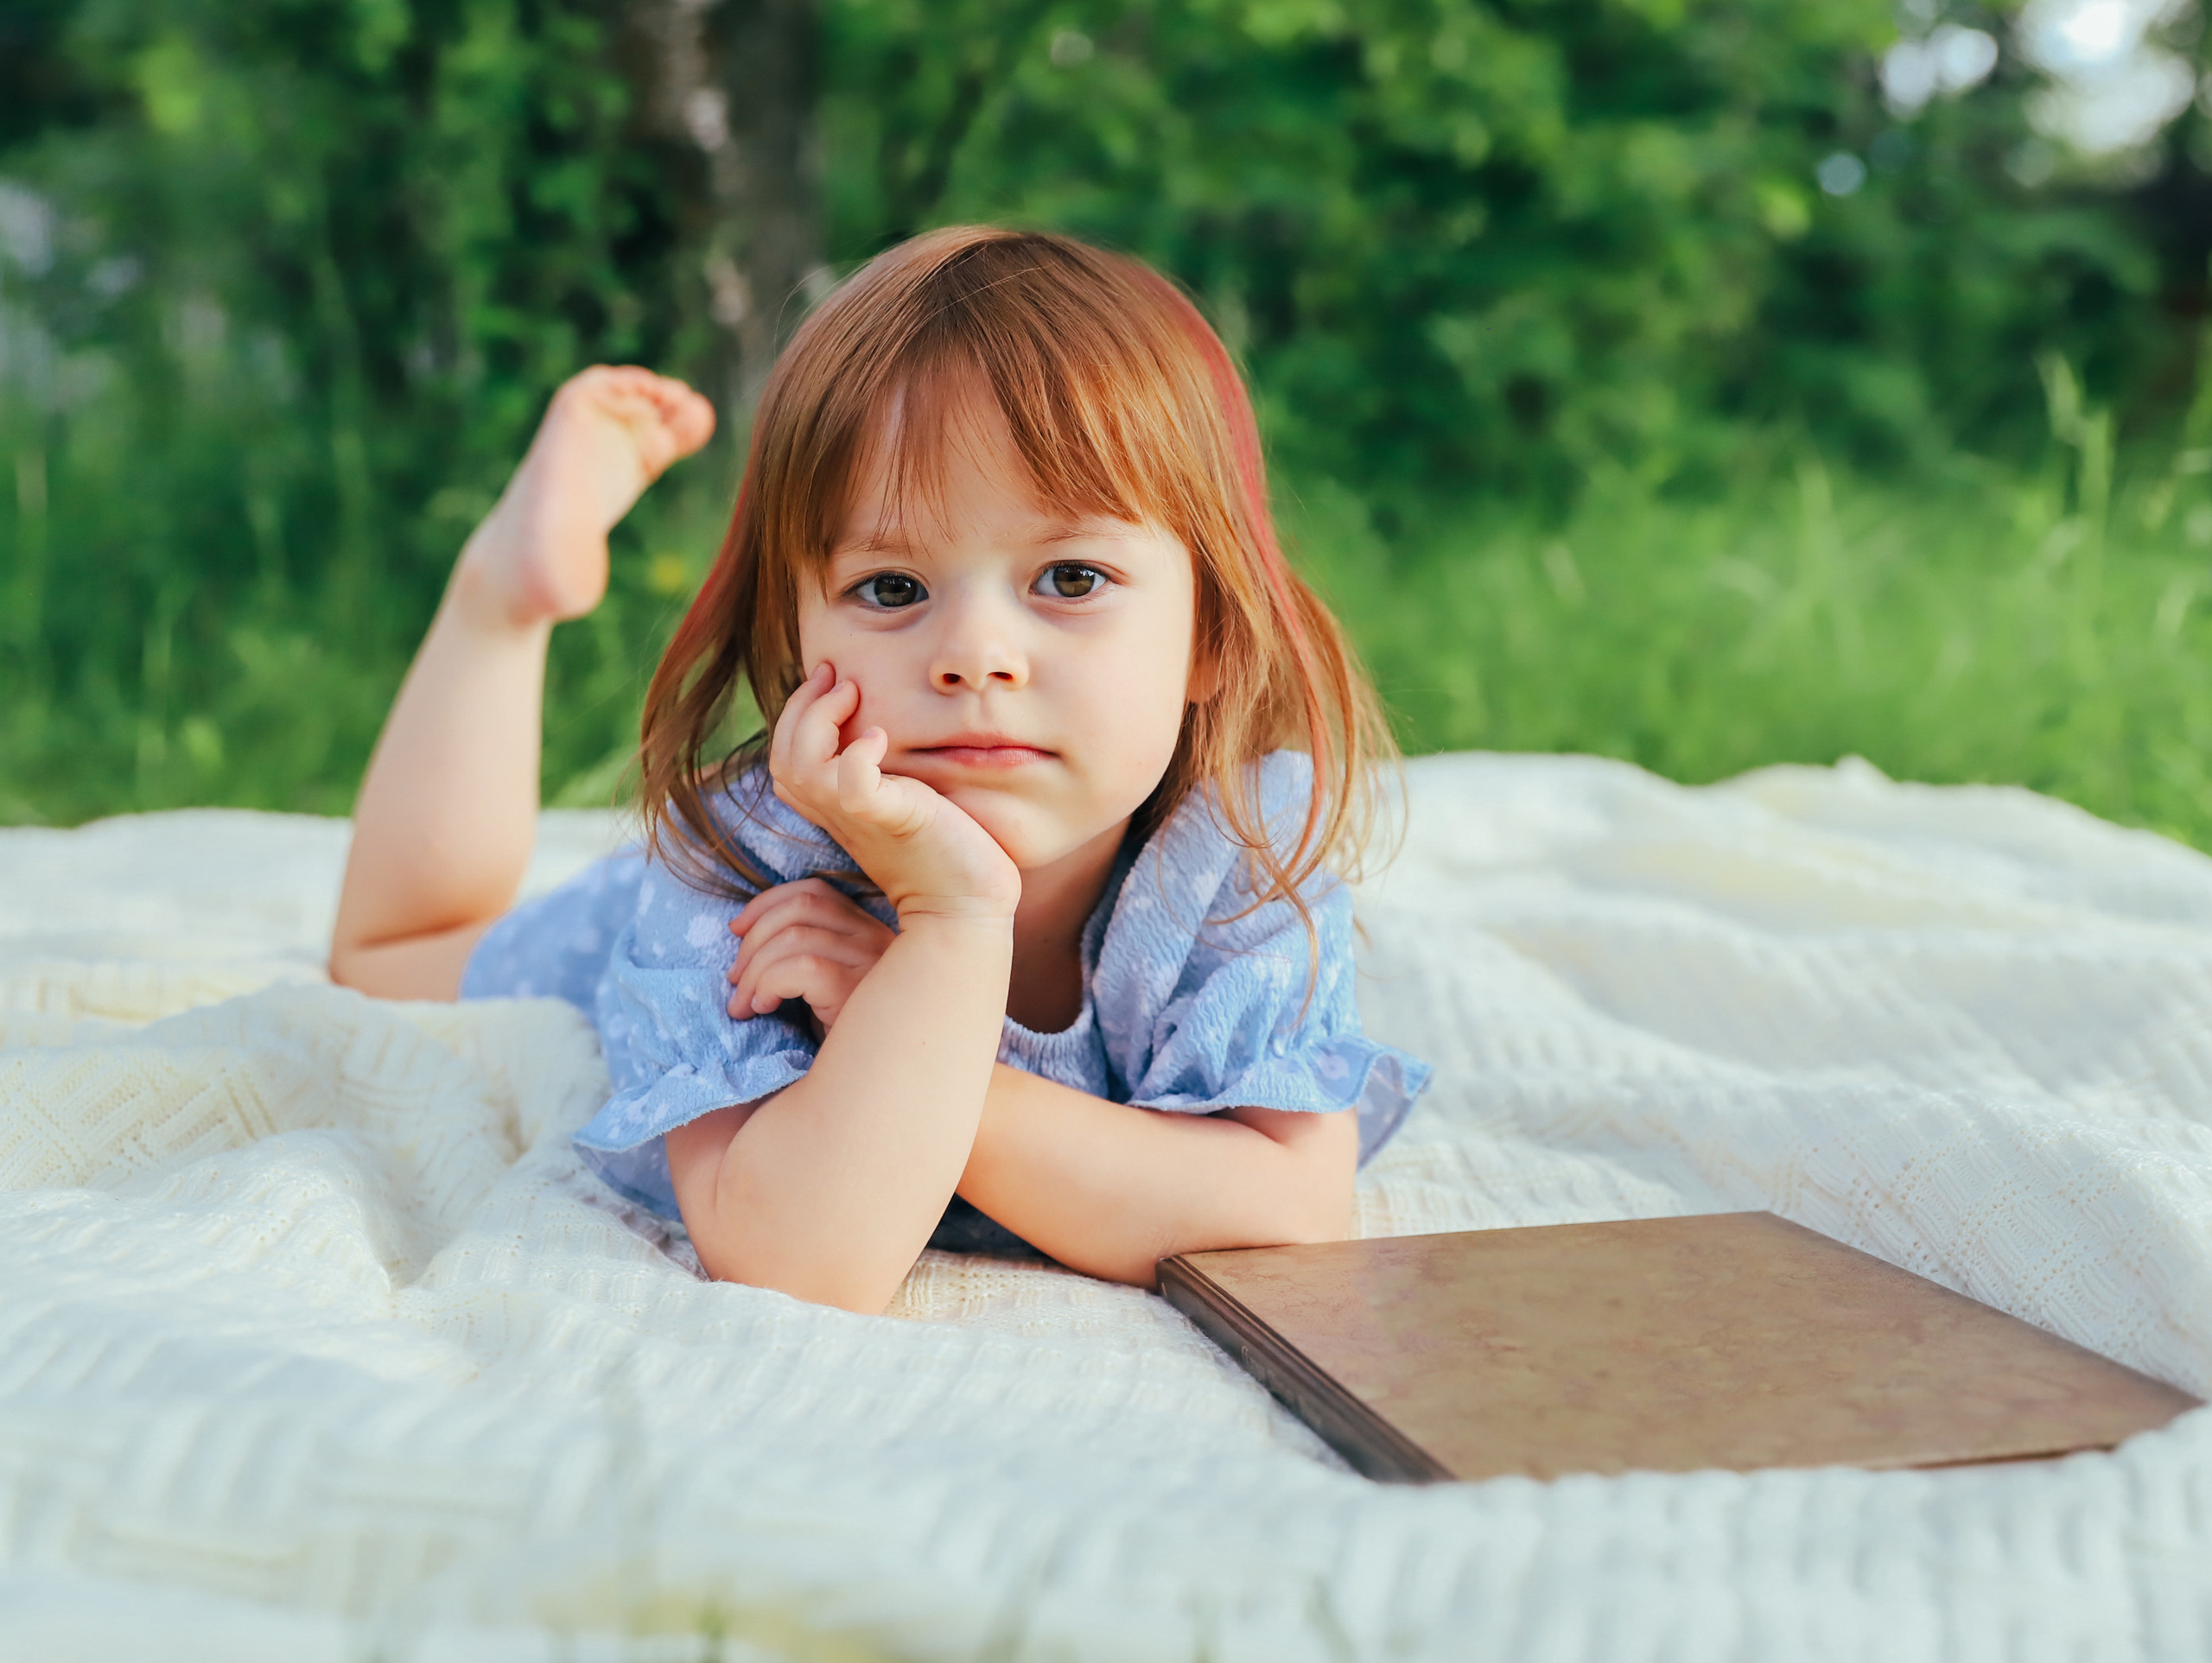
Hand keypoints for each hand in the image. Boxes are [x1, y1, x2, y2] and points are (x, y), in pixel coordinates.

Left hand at [727, 878, 895, 1030]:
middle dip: (754, 939)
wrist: (869, 1085)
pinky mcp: (860, 990)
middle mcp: (878, 939)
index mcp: (868, 931)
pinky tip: (764, 1009)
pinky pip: (801, 968)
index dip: (767, 903)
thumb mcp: (822, 987)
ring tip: (744, 1004)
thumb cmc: (840, 1039)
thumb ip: (800, 952)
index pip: (815, 892)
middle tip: (734, 981)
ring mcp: (872, 963)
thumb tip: (742, 932)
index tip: (736, 931)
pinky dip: (769, 983)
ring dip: (754, 969)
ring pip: (795, 937)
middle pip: (802, 907)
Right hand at [768, 663, 1022, 922]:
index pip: (785, 761)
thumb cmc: (947, 852)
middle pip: (783, 759)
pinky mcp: (894, 821)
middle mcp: (838, 815)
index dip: (796, 717)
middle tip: (835, 675)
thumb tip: (882, 730)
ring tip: (853, 693)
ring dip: (819, 719)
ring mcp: (861, 819)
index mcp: (836, 810)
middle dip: (800, 707)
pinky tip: (881, 737)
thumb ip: (882, 776)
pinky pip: (853, 786)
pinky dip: (858, 756)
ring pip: (800, 768)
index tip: (831, 681)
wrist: (969, 906)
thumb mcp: (903, 803)